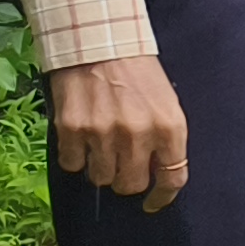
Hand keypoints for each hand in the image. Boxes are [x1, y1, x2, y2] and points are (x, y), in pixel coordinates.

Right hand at [48, 55, 190, 209]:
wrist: (99, 42)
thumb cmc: (138, 74)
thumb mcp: (167, 103)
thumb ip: (166, 139)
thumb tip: (157, 175)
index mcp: (169, 127)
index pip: (172, 179)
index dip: (162, 197)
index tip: (152, 202)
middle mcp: (138, 134)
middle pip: (130, 185)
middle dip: (126, 179)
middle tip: (121, 162)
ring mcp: (102, 133)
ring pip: (100, 179)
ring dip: (100, 168)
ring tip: (101, 142)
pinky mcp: (71, 129)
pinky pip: (72, 165)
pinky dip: (75, 157)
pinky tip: (81, 135)